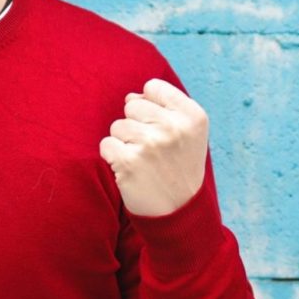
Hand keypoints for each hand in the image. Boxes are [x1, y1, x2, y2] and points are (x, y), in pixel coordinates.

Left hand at [98, 77, 208, 216]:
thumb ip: (164, 107)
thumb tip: (130, 97)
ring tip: (143, 161)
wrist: (179, 211)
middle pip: (132, 105)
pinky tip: (130, 169)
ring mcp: (151, 144)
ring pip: (117, 126)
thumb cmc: (180, 166)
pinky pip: (106, 144)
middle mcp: (173, 127)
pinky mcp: (129, 161)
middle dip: (136, 125)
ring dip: (124, 143)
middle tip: (152, 149)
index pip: (153, 87)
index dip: (151, 106)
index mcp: (193, 115)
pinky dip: (113, 157)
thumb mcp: (188, 133)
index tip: (160, 127)